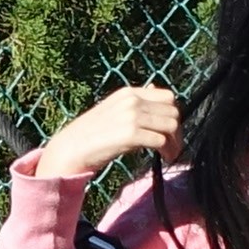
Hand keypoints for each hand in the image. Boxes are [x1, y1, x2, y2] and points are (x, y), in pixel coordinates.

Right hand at [40, 83, 182, 184]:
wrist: (72, 147)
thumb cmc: (93, 133)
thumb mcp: (115, 110)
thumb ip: (135, 104)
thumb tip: (154, 90)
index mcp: (129, 93)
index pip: (167, 96)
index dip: (173, 114)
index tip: (170, 131)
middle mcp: (132, 100)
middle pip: (173, 111)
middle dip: (177, 131)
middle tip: (172, 147)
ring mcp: (131, 116)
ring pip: (171, 125)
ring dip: (174, 142)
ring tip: (168, 154)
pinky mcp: (130, 133)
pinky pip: (161, 140)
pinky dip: (166, 151)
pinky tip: (163, 158)